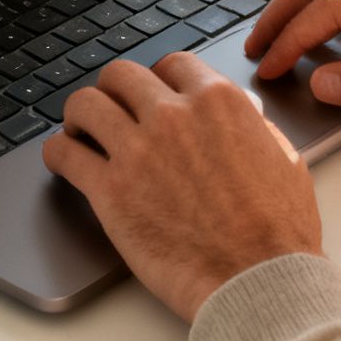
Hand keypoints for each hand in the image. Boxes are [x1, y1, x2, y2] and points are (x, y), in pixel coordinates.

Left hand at [41, 52, 320, 321]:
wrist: (258, 277)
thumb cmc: (278, 228)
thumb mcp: (281, 155)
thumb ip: (251, 125)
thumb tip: (239, 115)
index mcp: (218, 101)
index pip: (172, 63)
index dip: (159, 78)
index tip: (152, 92)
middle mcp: (173, 115)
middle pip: (121, 74)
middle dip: (115, 90)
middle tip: (113, 109)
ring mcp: (138, 150)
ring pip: (85, 104)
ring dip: (80, 115)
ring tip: (81, 130)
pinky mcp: (109, 191)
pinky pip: (64, 153)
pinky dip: (58, 152)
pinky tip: (64, 159)